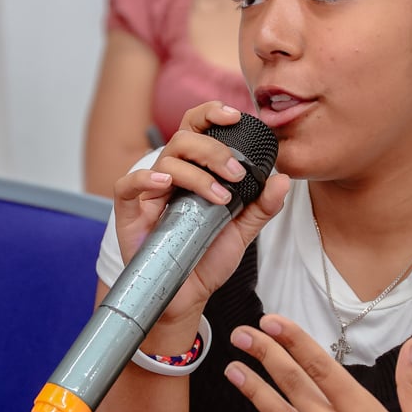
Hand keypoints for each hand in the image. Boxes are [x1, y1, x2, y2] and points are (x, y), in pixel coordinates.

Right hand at [112, 102, 289, 331]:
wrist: (187, 297)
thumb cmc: (207, 260)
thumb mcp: (242, 232)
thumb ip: (262, 206)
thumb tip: (283, 179)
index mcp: (194, 172)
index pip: (197, 129)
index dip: (212, 114)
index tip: (236, 116)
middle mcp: (170, 176)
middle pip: (184, 137)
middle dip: (213, 149)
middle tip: (236, 174)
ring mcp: (148, 193)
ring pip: (166, 159)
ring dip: (197, 172)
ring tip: (219, 197)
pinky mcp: (129, 212)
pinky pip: (127, 184)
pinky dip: (145, 178)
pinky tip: (166, 184)